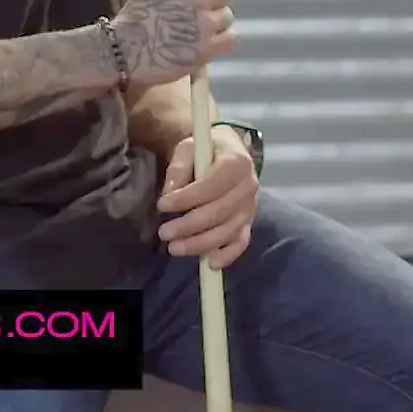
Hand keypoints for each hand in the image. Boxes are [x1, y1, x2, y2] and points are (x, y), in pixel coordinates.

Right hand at [113, 0, 238, 87]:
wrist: (124, 52)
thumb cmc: (136, 18)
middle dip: (212, 0)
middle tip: (197, 11)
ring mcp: (205, 24)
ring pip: (227, 16)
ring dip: (215, 22)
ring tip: (196, 31)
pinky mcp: (209, 48)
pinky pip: (231, 38)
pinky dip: (222, 40)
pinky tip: (207, 42)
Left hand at [155, 124, 258, 269]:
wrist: (227, 152)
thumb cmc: (205, 150)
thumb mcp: (189, 148)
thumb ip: (179, 168)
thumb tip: (170, 193)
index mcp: (236, 162)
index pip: (211, 186)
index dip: (186, 199)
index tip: (161, 205)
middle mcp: (249, 186)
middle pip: (219, 212)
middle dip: (188, 226)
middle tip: (164, 233)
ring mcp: (250, 207)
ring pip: (227, 231)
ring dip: (200, 244)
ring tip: (174, 248)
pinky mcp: (249, 222)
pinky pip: (241, 242)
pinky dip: (227, 255)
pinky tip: (210, 263)